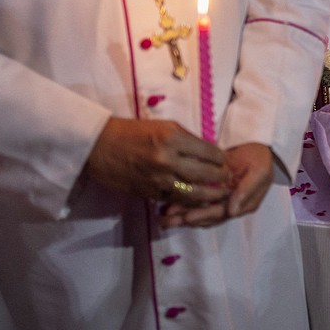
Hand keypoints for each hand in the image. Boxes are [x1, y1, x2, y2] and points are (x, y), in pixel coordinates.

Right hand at [85, 117, 230, 205]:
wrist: (99, 147)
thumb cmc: (132, 132)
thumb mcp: (163, 126)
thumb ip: (187, 139)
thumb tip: (210, 150)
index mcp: (172, 138)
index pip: (207, 151)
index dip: (221, 158)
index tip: (227, 162)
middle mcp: (167, 159)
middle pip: (204, 174)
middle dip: (220, 178)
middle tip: (230, 180)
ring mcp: (158, 179)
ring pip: (193, 192)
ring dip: (210, 195)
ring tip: (223, 195)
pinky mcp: (150, 193)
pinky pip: (176, 200)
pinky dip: (190, 203)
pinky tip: (201, 202)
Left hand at [160, 142, 274, 228]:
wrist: (256, 145)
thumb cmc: (259, 157)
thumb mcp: (260, 171)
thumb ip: (247, 190)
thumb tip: (232, 211)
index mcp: (244, 204)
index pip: (221, 213)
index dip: (204, 216)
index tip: (187, 217)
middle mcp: (231, 206)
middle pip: (207, 217)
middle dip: (187, 219)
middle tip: (167, 221)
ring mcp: (221, 200)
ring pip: (200, 212)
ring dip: (181, 216)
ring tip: (163, 217)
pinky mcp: (212, 192)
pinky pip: (196, 201)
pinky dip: (183, 204)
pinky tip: (168, 206)